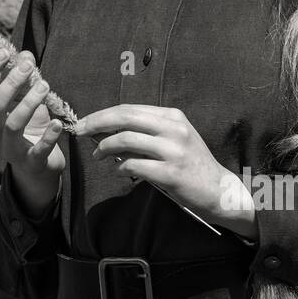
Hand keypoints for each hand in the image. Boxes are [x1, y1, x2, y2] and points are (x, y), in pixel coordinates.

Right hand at [0, 48, 65, 187]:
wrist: (37, 162)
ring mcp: (7, 151)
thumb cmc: (26, 124)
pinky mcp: (29, 164)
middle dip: (12, 83)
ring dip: (30, 102)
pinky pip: (38, 150)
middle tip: (29, 67)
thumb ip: (20, 76)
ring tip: (45, 86)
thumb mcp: (21, 98)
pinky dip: (48, 135)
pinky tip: (57, 123)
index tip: (6, 52)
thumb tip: (25, 54)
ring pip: (13, 125)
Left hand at [75, 103, 255, 236]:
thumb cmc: (191, 164)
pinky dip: (120, 166)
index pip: (129, 108)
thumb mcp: (173, 139)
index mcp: (172, 117)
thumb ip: (145, 132)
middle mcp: (174, 129)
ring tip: (98, 155)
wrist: (219, 190)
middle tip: (78, 131)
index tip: (84, 122)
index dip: (102, 114)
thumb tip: (106, 130)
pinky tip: (119, 169)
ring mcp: (174, 150)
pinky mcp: (171, 173)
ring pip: (126, 139)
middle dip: (96, 123)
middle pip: (125, 117)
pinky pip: (134, 165)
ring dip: (104, 147)